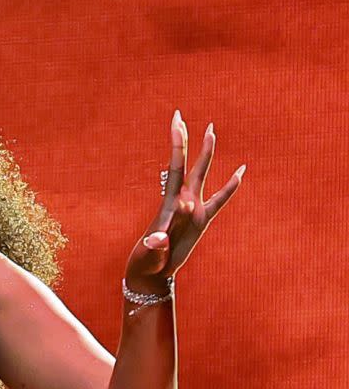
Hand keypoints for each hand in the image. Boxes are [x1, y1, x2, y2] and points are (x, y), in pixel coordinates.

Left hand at [125, 110, 245, 291]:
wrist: (152, 273)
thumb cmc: (148, 263)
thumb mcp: (151, 254)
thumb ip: (156, 245)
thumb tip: (161, 236)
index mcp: (170, 203)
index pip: (175, 166)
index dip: (176, 144)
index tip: (177, 122)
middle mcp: (182, 200)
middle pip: (187, 163)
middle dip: (186, 140)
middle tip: (181, 116)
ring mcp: (193, 209)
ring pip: (202, 175)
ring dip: (207, 154)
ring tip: (211, 132)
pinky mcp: (201, 221)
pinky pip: (220, 200)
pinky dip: (231, 186)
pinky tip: (240, 172)